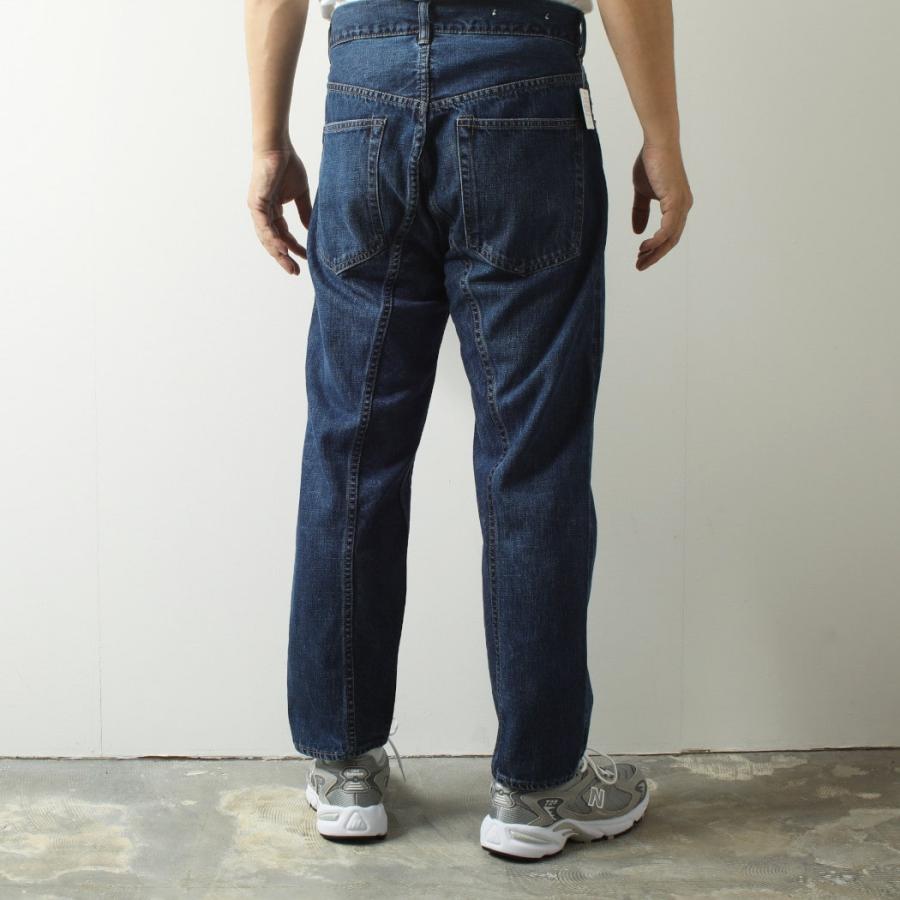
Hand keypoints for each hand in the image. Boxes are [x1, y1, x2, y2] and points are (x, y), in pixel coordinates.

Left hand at [247, 147, 311, 274]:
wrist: (278, 147)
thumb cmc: (288, 165)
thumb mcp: (301, 194)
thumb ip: (305, 212)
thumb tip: (311, 229)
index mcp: (273, 211)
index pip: (283, 235)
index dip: (294, 248)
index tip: (306, 258)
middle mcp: (263, 213)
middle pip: (273, 241)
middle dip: (284, 257)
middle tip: (295, 272)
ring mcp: (258, 209)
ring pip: (267, 237)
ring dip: (278, 253)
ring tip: (289, 265)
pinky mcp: (257, 203)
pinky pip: (264, 226)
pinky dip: (273, 238)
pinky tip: (282, 249)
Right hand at [632, 144, 692, 270]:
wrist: (657, 143)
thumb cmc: (650, 162)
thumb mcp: (642, 192)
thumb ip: (640, 212)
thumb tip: (637, 232)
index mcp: (677, 205)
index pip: (669, 234)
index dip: (656, 248)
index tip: (640, 257)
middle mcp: (683, 207)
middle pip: (672, 241)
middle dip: (655, 256)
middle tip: (639, 266)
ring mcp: (682, 205)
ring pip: (670, 238)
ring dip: (655, 252)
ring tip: (640, 259)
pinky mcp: (676, 201)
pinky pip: (668, 229)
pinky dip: (657, 240)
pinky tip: (645, 246)